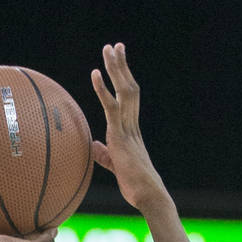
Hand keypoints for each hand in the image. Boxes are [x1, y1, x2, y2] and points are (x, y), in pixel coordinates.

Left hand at [91, 43, 170, 213]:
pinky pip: (111, 107)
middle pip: (129, 87)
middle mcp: (132, 124)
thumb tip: (93, 146)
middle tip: (115, 45)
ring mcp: (128, 128)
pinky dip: (103, 89)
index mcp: (131, 130)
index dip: (123, 79)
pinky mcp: (121, 135)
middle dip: (122, 65)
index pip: (128, 98)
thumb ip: (104, 154)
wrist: (148, 196)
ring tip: (109, 48)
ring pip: (124, 90)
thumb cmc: (134, 186)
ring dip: (117, 67)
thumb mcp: (115, 166)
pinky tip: (95, 73)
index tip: (118, 63)